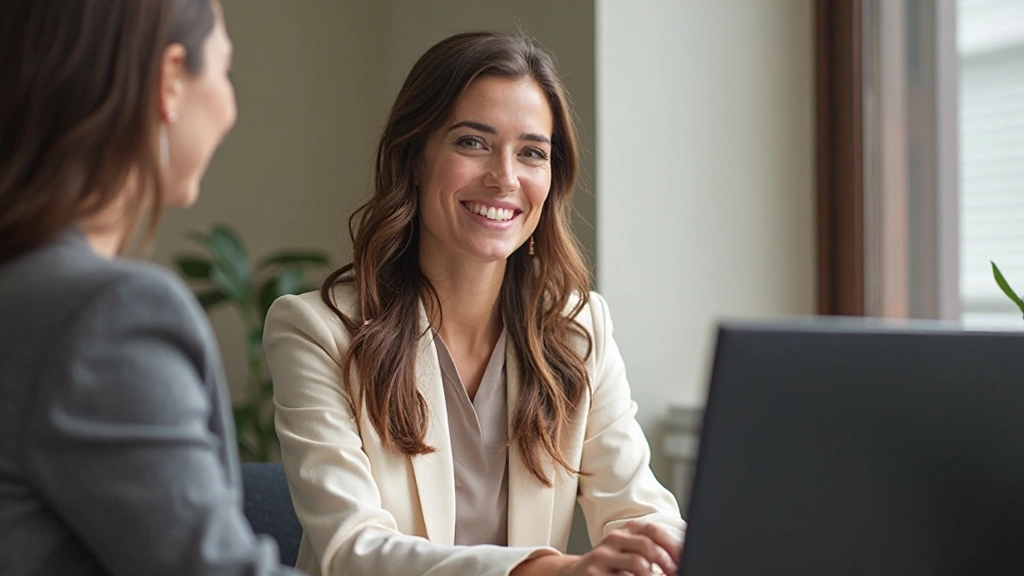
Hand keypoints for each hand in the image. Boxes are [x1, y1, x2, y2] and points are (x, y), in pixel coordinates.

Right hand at [560, 520, 681, 575]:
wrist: (575, 574)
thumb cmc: (610, 566)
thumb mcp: (628, 552)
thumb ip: (650, 551)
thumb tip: (679, 561)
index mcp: (626, 531)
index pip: (654, 531)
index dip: (673, 546)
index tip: (685, 560)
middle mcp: (614, 539)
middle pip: (647, 546)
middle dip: (667, 563)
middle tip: (676, 574)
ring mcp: (602, 556)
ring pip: (638, 564)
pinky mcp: (593, 573)